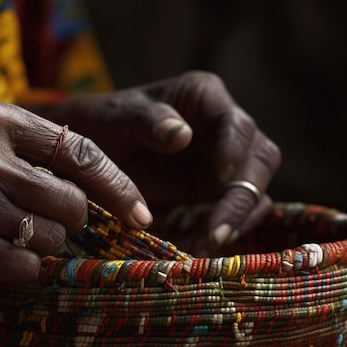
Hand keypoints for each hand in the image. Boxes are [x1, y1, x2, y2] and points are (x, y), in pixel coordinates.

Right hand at [0, 99, 149, 283]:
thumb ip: (37, 151)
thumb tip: (102, 196)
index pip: (80, 152)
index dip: (118, 186)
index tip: (139, 211)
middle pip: (72, 205)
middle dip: (69, 220)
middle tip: (41, 218)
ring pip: (51, 240)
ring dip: (41, 243)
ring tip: (4, 230)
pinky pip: (25, 268)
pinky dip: (22, 267)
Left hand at [38, 71, 280, 254]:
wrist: (86, 156)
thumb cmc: (101, 124)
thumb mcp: (116, 116)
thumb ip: (146, 120)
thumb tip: (181, 134)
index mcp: (204, 98)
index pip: (236, 123)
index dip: (235, 149)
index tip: (220, 175)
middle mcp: (222, 130)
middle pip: (260, 159)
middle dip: (243, 196)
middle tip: (216, 230)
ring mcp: (221, 164)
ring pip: (253, 191)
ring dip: (237, 220)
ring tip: (204, 245)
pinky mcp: (212, 193)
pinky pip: (231, 214)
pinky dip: (219, 232)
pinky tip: (195, 248)